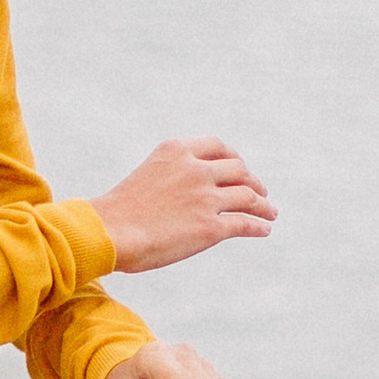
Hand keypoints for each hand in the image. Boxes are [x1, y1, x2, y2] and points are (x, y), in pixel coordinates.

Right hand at [90, 137, 274, 274]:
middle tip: (258, 192)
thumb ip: (171, 176)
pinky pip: (244, 223)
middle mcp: (196, 169)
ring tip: (269, 211)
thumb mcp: (147, 176)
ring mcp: (206, 197)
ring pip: (248, 196)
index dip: (234, 157)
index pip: (217, 146)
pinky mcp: (211, 227)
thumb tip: (183, 195)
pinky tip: (264, 229)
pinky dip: (258, 225)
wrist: (108, 232)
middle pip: (238, 170)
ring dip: (263, 204)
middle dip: (252, 181)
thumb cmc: (118, 211)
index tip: (239, 167)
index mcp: (177, 151)